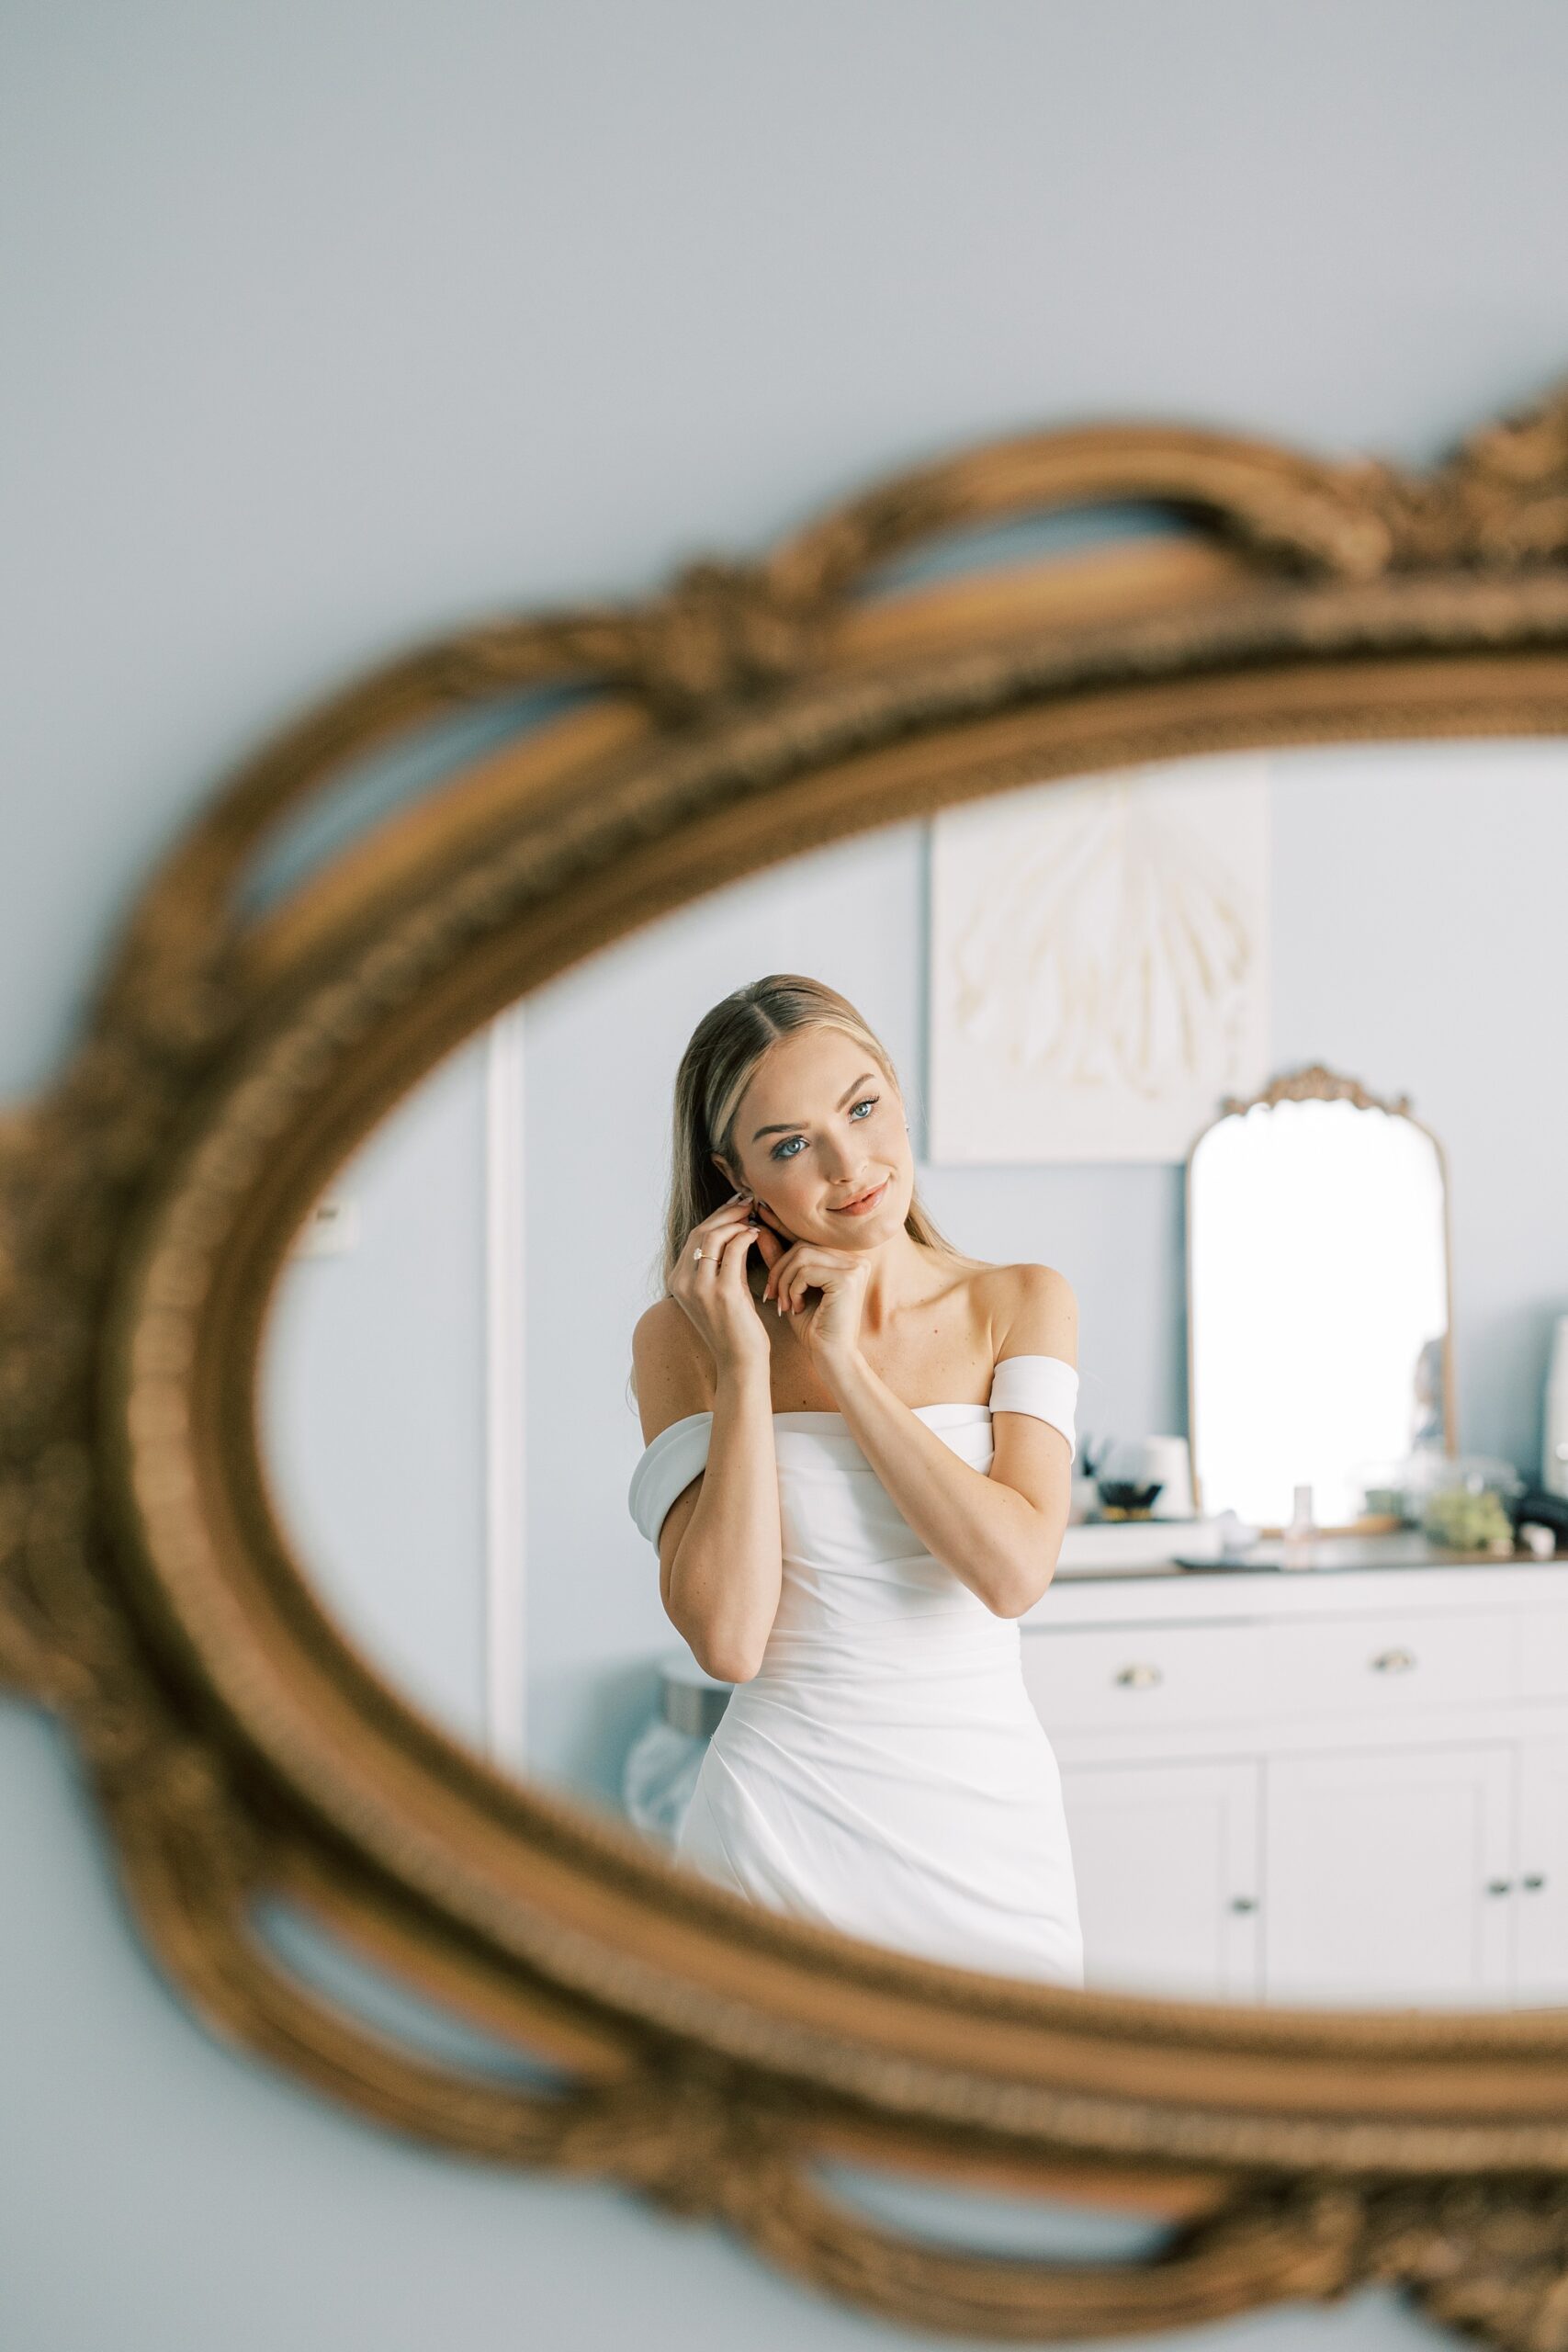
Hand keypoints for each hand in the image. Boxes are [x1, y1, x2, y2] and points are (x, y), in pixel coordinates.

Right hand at [670, 1191, 786, 1374]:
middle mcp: (682, 1283)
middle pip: (701, 1232)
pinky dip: (745, 1236)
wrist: (740, 1361)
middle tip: (747, 1201)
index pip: (694, 1238)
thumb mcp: (718, 1290)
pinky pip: (733, 1250)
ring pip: (714, 1236)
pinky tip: (757, 1233)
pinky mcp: (722, 1291)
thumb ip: (719, 1263)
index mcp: (677, 1281)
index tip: (734, 1204)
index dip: (715, 1217)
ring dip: (735, 1220)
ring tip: (753, 1214)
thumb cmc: (734, 1326)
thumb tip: (732, 1230)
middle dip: (725, 1212)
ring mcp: (699, 1287)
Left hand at [762, 1238, 871, 1372]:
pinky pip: (806, 1270)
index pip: (806, 1242)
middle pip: (802, 1246)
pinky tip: (797, 1307)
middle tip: (772, 1296)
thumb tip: (761, 1232)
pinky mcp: (849, 1278)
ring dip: (784, 1281)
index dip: (781, 1243)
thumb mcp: (791, 1289)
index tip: (759, 1241)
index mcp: (845, 1259)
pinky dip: (793, 1289)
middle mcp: (855, 1258)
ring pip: (801, 1255)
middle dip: (779, 1270)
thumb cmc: (813, 1327)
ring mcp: (855, 1266)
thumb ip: (780, 1261)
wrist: (830, 1357)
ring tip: (785, 1304)